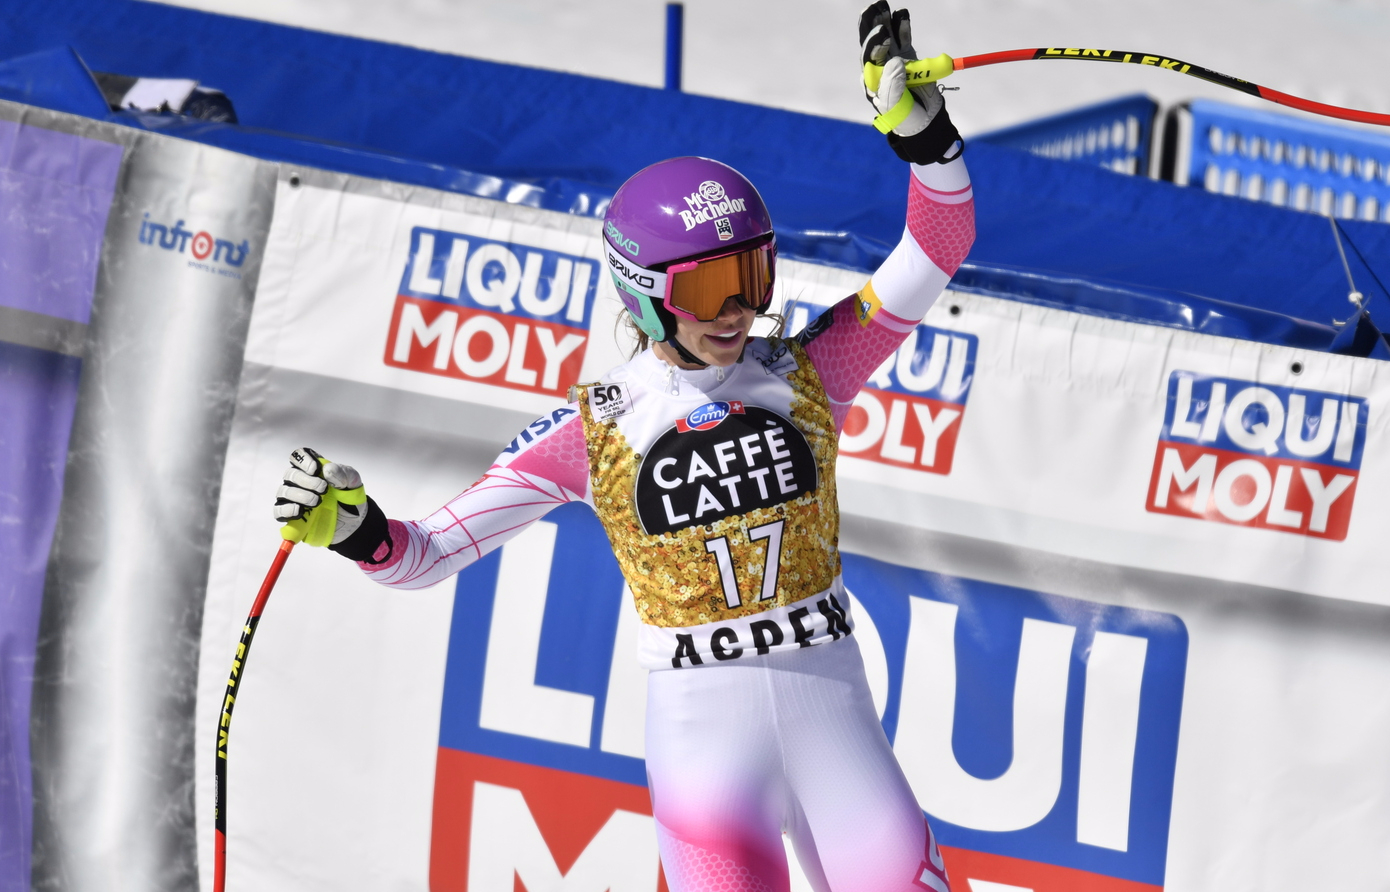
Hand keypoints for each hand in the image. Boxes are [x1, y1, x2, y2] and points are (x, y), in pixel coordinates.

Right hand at [273, 447, 367, 546]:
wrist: (354, 522)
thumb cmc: (349, 498)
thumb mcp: (353, 483)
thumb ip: (343, 474)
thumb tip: (326, 469)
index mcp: (314, 469)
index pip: (299, 457)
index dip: (304, 461)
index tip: (316, 469)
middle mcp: (300, 482)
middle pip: (291, 474)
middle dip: (306, 481)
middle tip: (323, 489)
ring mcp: (294, 499)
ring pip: (284, 491)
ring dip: (299, 495)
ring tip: (316, 502)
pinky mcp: (292, 516)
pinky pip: (279, 510)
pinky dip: (287, 510)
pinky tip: (300, 511)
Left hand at [859, 1, 941, 136]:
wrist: (924, 120)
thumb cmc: (905, 118)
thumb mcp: (897, 107)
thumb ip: (893, 87)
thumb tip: (894, 62)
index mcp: (872, 80)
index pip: (869, 58)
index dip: (875, 45)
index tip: (884, 36)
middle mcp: (881, 68)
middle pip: (873, 43)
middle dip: (871, 26)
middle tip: (872, 9)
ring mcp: (895, 60)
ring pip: (888, 37)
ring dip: (885, 21)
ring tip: (882, 5)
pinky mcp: (909, 57)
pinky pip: (904, 39)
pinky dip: (903, 26)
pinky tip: (902, 14)